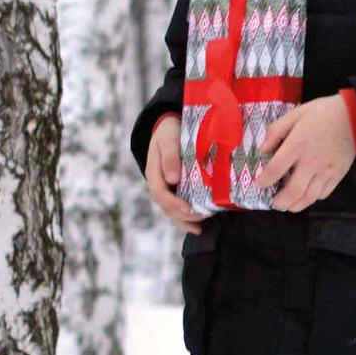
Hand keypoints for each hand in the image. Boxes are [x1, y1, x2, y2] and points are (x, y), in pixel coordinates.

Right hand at [145, 115, 208, 234]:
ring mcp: (165, 187)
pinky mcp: (174, 189)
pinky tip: (198, 225)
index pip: (160, 193)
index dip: (174, 203)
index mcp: (153, 172)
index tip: (188, 208)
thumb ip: (170, 157)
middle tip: (201, 217)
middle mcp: (158, 183)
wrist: (168, 126)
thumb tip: (172, 180)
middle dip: (182, 215)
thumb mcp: (168, 140)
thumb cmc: (168, 132)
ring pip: (171, 210)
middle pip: (166, 206)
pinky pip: (177, 207)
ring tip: (199, 228)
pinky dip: (186, 218)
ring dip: (184, 221)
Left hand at [254, 95, 355, 212]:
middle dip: (281, 202)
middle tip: (274, 204)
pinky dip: (312, 199)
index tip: (259, 185)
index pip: (276, 169)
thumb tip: (263, 149)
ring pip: (309, 197)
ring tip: (288, 205)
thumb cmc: (322, 114)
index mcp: (297, 145)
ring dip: (296, 205)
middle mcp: (311, 162)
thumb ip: (276, 131)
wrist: (354, 117)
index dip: (265, 180)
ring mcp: (326, 171)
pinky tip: (306, 196)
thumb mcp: (294, 114)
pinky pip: (324, 193)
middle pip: (294, 191)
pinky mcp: (338, 175)